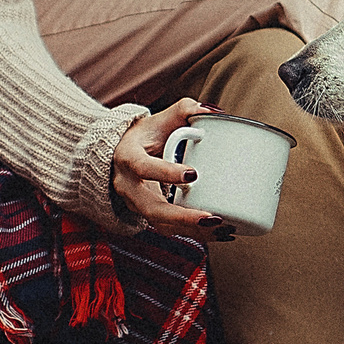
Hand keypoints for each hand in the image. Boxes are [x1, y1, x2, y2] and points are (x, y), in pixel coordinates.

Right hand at [111, 98, 233, 239]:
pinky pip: (170, 230)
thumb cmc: (144, 136)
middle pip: (152, 209)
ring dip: (193, 230)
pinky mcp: (149, 215)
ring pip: (162, 225)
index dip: (166, 173)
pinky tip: (219, 233)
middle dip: (184, 217)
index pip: (143, 167)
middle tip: (213, 217)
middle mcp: (128, 186)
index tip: (193, 175)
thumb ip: (185, 110)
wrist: (120, 155)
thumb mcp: (159, 118)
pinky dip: (194, 234)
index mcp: (128, 158)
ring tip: (223, 228)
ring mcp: (136, 204)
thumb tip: (214, 113)